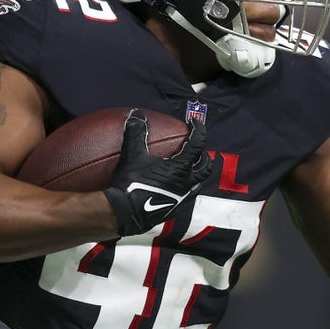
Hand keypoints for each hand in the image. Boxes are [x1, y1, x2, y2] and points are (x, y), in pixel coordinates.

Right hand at [104, 109, 211, 235]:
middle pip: (205, 169)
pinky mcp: (171, 210)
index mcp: (180, 169)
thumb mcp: (132, 155)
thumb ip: (136, 133)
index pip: (197, 145)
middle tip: (199, 151)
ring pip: (196, 186)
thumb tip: (136, 114)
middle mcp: (185, 184)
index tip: (195, 123)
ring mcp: (180, 199)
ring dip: (196, 175)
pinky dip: (182, 189)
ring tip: (190, 169)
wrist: (124, 213)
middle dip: (205, 158)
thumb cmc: (131, 183)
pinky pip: (183, 197)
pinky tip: (172, 187)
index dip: (198, 131)